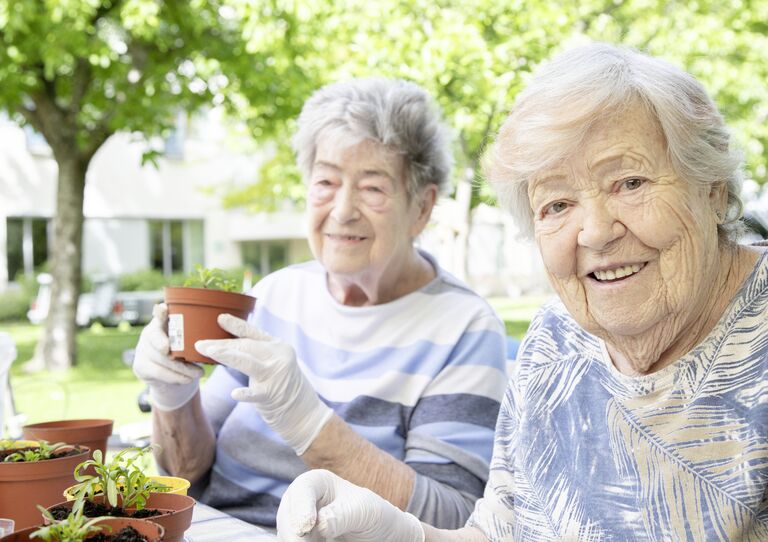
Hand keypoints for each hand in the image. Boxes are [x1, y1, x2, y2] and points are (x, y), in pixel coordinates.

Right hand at [133, 303, 203, 410]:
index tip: (164, 309)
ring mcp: (142, 349)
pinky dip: (175, 377)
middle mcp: (149, 333)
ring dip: (182, 369)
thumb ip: (196, 333)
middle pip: (160, 340)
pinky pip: (158, 372)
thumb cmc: (184, 353)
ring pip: (161, 359)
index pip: (159, 314)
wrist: (170, 377)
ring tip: (199, 373)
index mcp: (162, 322)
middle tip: (195, 360)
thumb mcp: (190, 341)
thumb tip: (222, 326)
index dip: (160, 312)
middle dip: (179, 353)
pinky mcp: (140, 366)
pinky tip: (187, 379)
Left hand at [195, 314, 332, 454]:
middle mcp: (279, 357)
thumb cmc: (283, 387)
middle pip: (246, 347)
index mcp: (279, 347)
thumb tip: (227, 346)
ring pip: (248, 362)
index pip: (253, 333)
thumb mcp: (274, 364)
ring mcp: (276, 375)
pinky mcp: (272, 395)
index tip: (219, 318)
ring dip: (227, 356)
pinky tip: (235, 393)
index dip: (236, 325)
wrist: (304, 412)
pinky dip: (245, 393)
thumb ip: (257, 354)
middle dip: (221, 344)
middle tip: (200, 344)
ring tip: (210, 352)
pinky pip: (255, 394)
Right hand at [277, 469, 424, 541]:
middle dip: (293, 532)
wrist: (383, 536)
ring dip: (295, 540)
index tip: (306, 526)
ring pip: (286, 534)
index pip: (302, 490)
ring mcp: (298, 523)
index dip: (300, 508)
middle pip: (286, 515)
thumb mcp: (363, 511)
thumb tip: (319, 524)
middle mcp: (303, 502)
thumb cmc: (374, 515)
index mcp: (317, 483)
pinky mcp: (301, 540)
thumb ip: (341, 515)